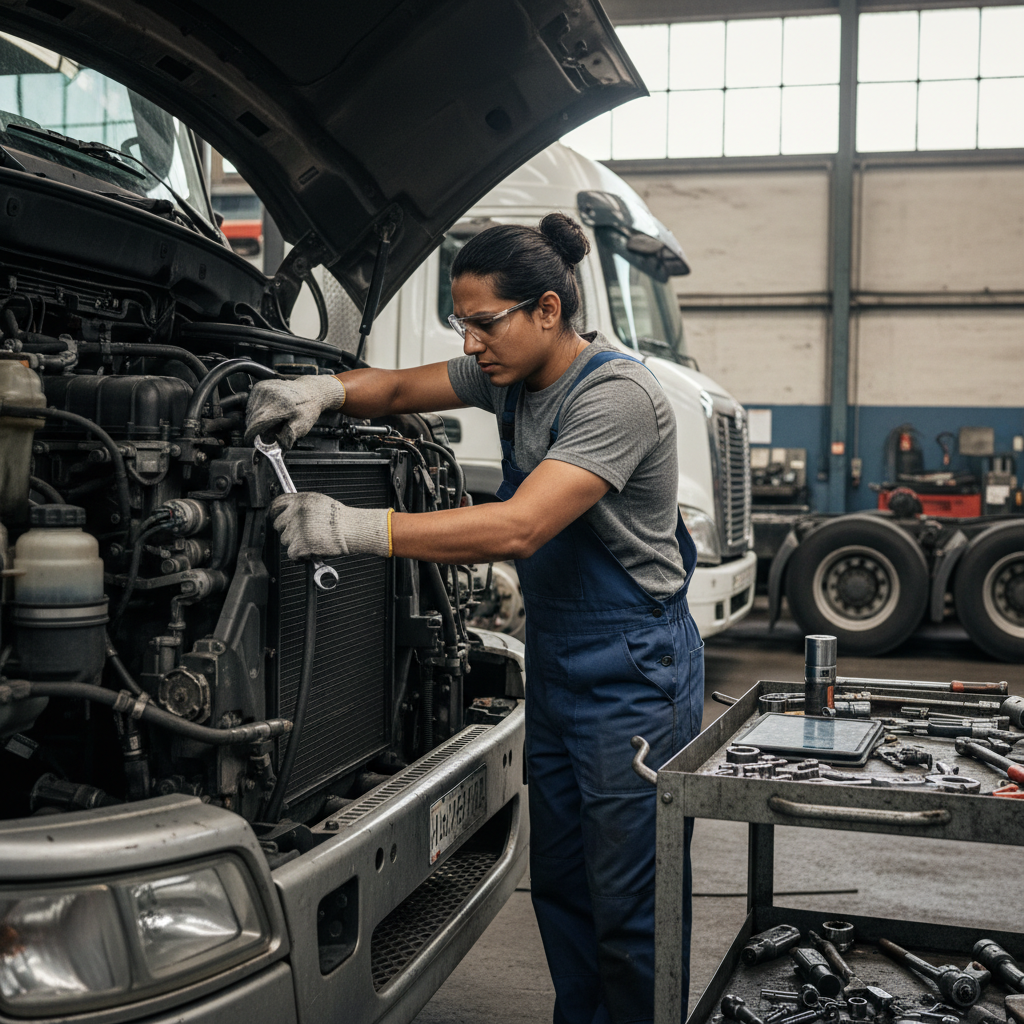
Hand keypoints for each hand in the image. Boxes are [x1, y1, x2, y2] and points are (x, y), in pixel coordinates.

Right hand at [244, 375, 343, 449]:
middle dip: (255, 429)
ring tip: (270, 422)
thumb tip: (276, 448)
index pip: (257, 423)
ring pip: (249, 411)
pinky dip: (255, 412)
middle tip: (266, 434)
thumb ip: (287, 437)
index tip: (250, 442)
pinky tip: (268, 413)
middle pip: (252, 418)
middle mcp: (269, 393)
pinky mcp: (260, 385)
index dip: (251, 435)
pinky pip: (251, 404)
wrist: (311, 391)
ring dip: (254, 421)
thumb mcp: (302, 426)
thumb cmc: (307, 410)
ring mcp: (263, 388)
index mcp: (280, 404)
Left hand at [268, 493, 388, 559]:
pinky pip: (292, 554)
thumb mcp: (319, 502)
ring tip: (311, 541)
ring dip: (295, 543)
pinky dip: (300, 556)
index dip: (275, 513)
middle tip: (300, 534)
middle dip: (287, 530)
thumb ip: (302, 506)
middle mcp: (296, 513)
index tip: (276, 518)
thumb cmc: (340, 518)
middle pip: (279, 524)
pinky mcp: (300, 544)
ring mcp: (297, 529)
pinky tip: (310, 551)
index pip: (276, 504)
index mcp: (300, 500)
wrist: (352, 529)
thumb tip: (288, 512)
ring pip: (285, 540)